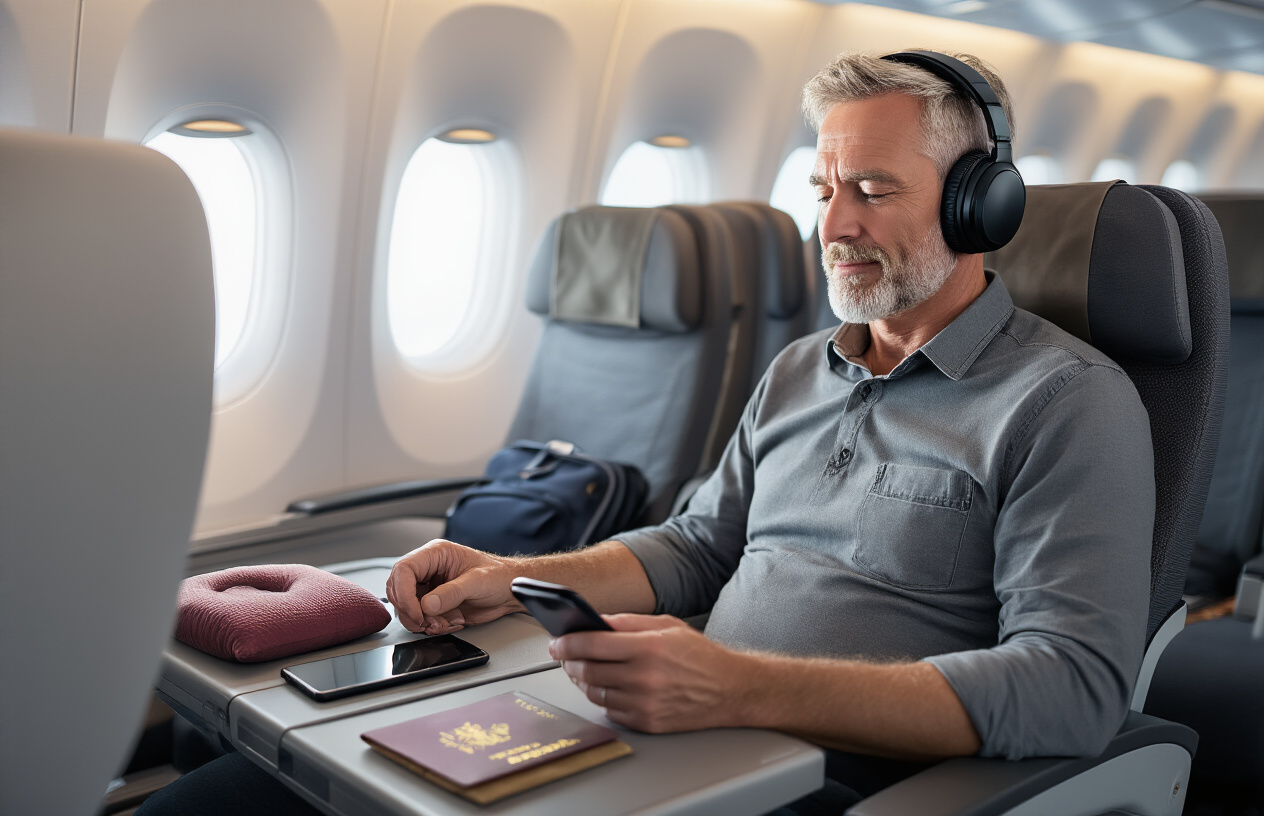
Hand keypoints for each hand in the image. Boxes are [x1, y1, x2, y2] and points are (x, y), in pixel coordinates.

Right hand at [385, 539, 522, 633]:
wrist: (510, 591)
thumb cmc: (499, 577)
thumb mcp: (478, 581)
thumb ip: (452, 593)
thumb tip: (427, 605)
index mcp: (437, 554)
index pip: (404, 569)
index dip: (403, 592)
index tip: (416, 612)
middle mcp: (429, 569)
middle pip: (398, 589)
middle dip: (410, 610)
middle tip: (426, 622)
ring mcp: (430, 587)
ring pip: (406, 606)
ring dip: (420, 621)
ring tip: (442, 623)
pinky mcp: (434, 604)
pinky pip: (419, 617)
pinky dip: (429, 626)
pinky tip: (448, 623)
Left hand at [549, 614, 754, 732]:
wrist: (730, 690)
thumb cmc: (700, 655)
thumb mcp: (666, 625)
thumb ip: (627, 622)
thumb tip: (594, 621)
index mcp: (647, 648)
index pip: (591, 644)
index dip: (566, 642)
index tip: (556, 641)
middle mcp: (643, 678)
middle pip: (587, 671)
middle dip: (570, 661)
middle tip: (565, 654)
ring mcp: (644, 704)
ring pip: (594, 692)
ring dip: (582, 680)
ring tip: (583, 669)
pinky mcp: (646, 723)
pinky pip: (609, 710)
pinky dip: (602, 697)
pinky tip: (606, 686)